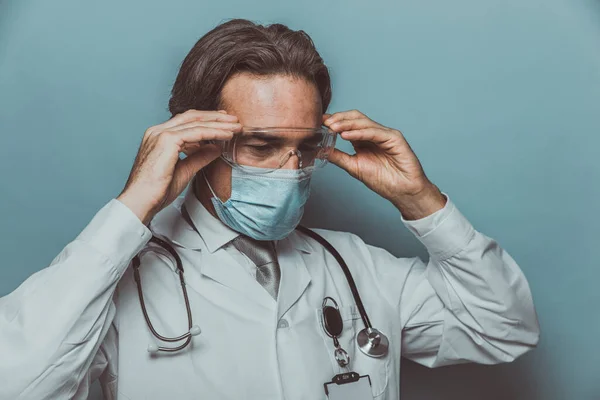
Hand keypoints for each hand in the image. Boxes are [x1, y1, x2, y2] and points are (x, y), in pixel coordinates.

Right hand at [117, 110, 241, 224]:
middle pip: (191, 116)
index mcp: (158, 137)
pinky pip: (196, 132)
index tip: (223, 122)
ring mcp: (160, 133)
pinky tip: (227, 135)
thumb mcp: (184, 171)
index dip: (206, 120)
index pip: (185, 122)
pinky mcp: (167, 140)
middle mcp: (157, 131)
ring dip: (219, 123)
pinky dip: (214, 132)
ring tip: (236, 126)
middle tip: (233, 119)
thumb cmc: (157, 191)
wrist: (140, 201)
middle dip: (215, 117)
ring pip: (196, 122)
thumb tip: (216, 148)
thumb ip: (199, 157)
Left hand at [323, 110, 445, 219]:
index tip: (319, 122)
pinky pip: (374, 132)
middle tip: (325, 123)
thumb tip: (319, 150)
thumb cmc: (383, 181)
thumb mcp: (354, 167)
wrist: (402, 191)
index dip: (334, 121)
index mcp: (364, 139)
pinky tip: (347, 135)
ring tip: (332, 128)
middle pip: (355, 118)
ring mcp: (385, 134)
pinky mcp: (394, 137)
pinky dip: (359, 132)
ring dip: (346, 124)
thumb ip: (338, 157)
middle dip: (339, 118)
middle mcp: (374, 134)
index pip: (348, 124)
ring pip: (364, 122)